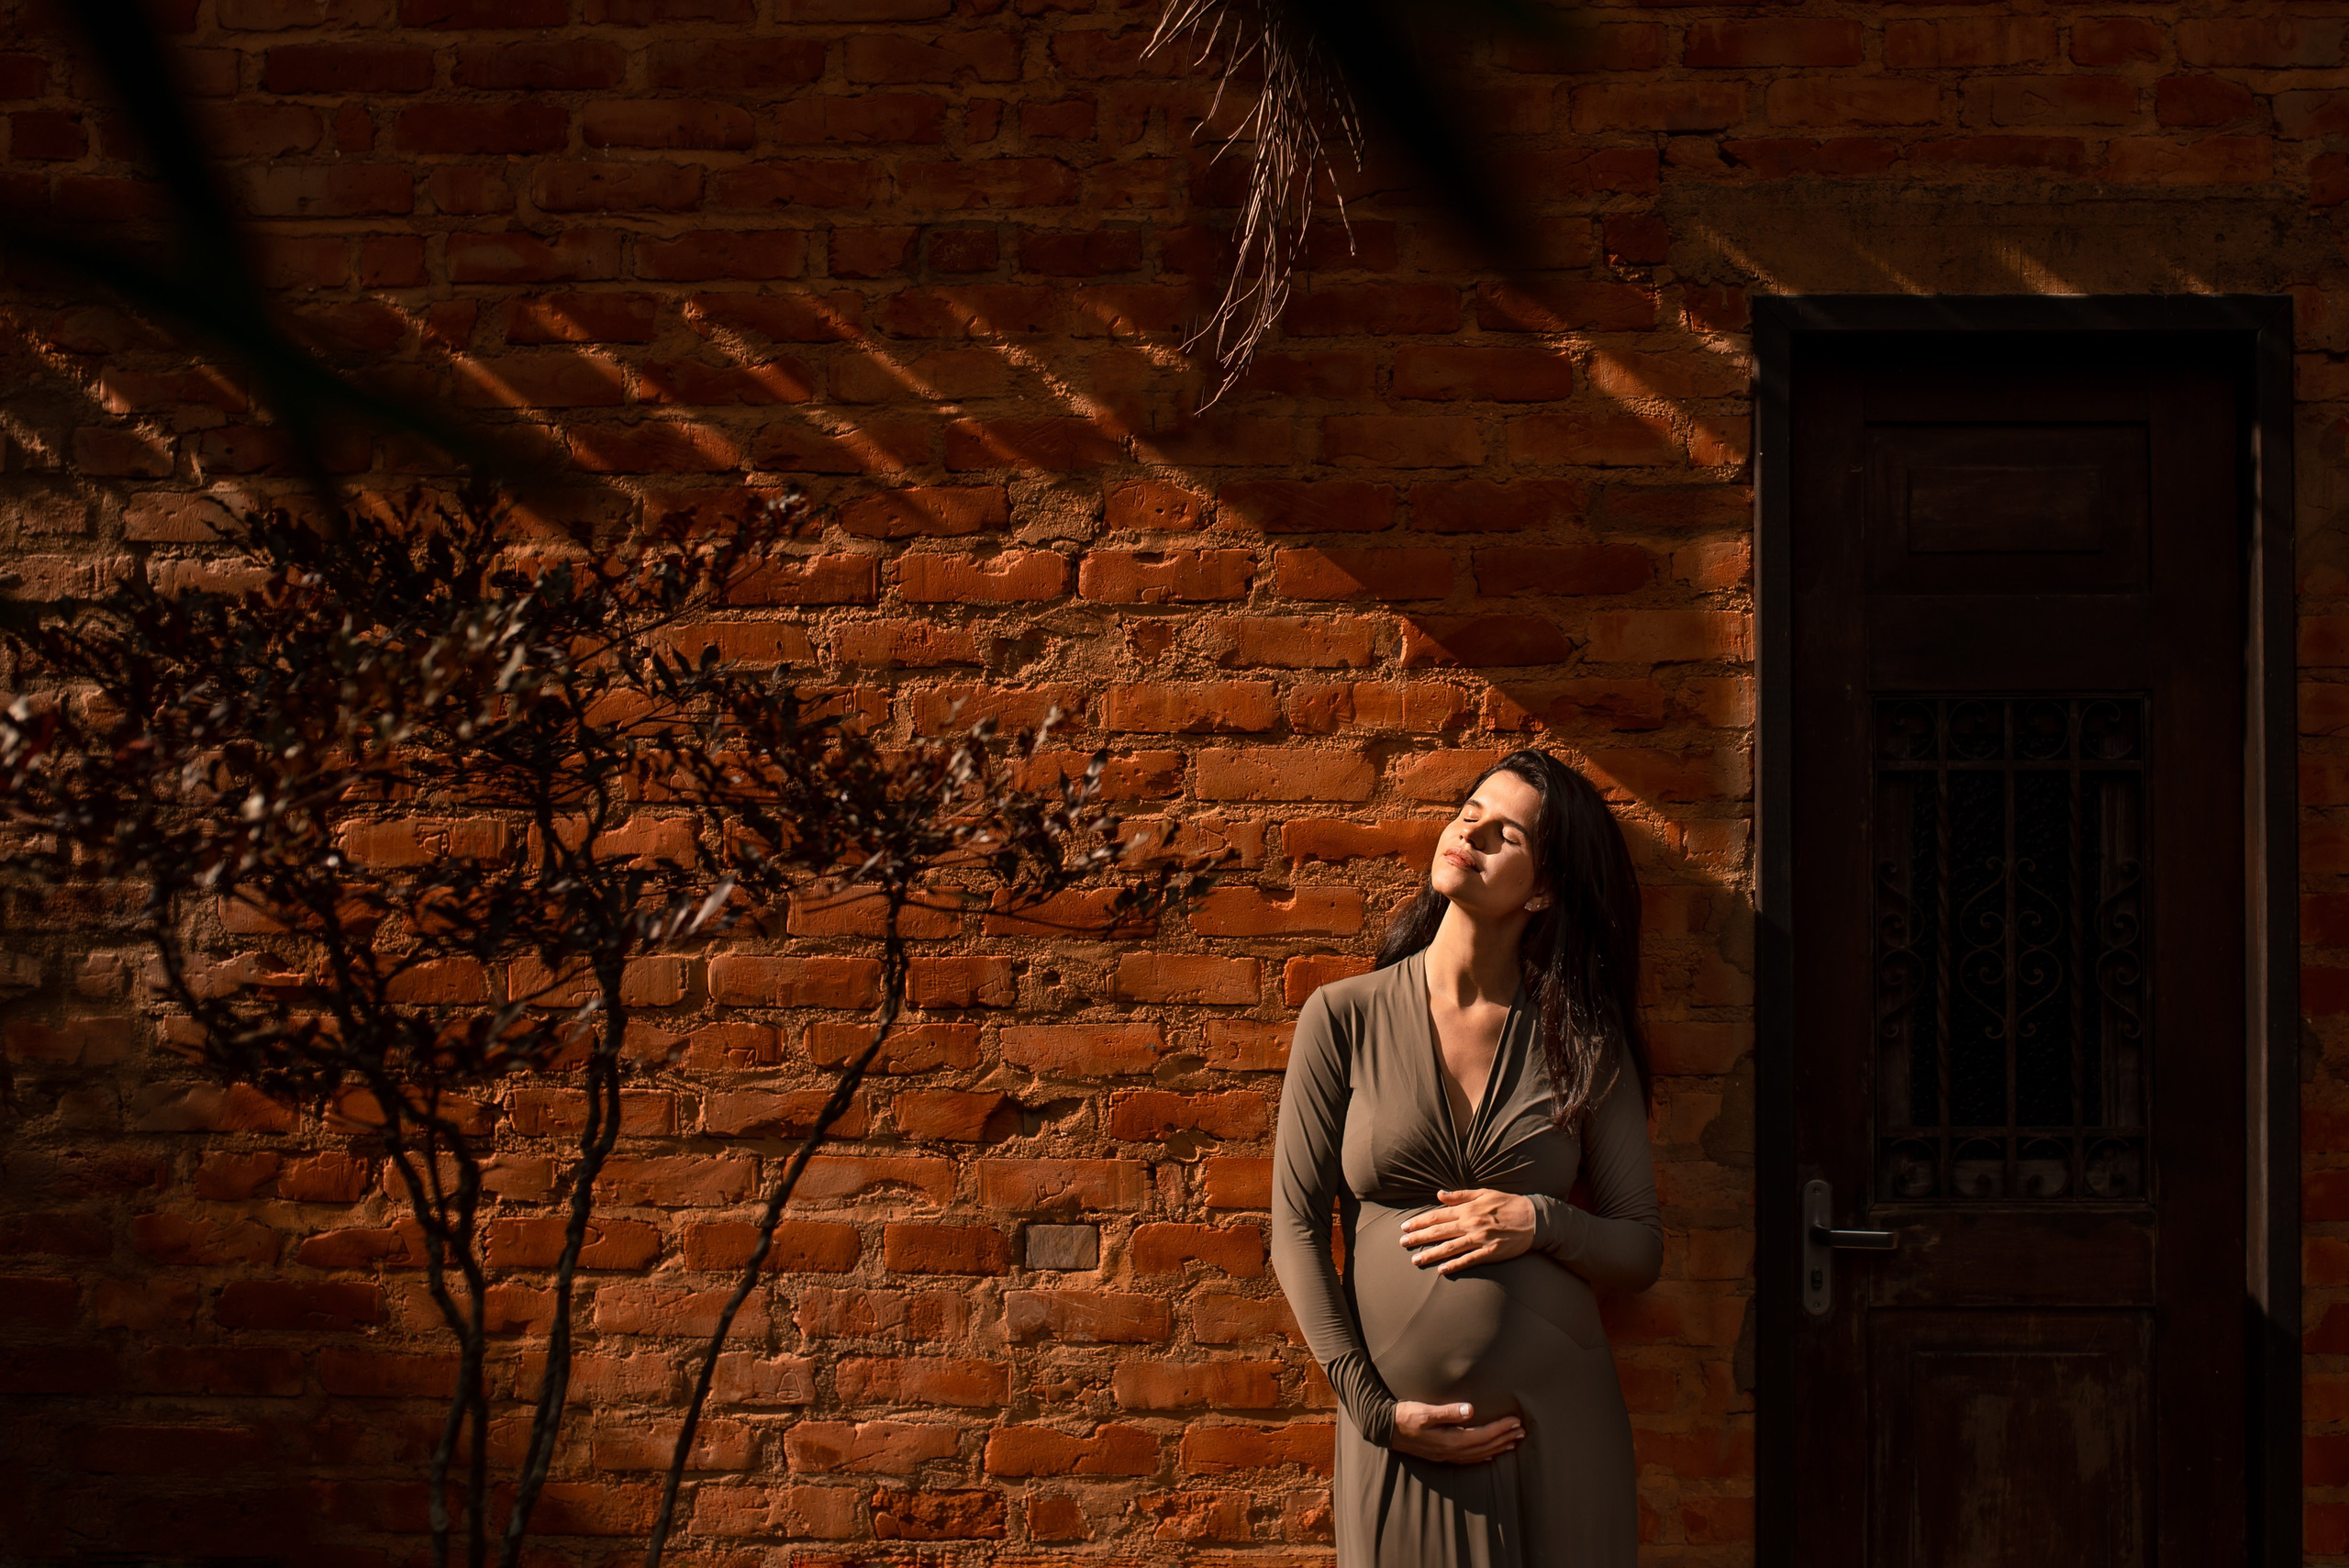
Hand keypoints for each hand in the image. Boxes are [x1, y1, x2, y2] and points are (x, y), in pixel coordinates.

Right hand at [1390, 1401, 1523, 1463]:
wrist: (1385, 1429)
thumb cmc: (1404, 1416)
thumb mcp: (1424, 1411)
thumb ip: (1447, 1412)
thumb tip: (1470, 1410)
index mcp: (1450, 1440)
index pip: (1482, 1435)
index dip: (1500, 1429)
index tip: (1515, 1421)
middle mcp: (1451, 1451)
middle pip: (1485, 1447)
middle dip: (1504, 1438)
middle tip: (1522, 1431)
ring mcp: (1447, 1455)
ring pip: (1479, 1454)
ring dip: (1497, 1448)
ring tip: (1513, 1442)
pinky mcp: (1443, 1455)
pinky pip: (1469, 1458)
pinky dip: (1483, 1456)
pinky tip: (1490, 1455)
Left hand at [1397, 1188, 1535, 1273]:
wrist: (1533, 1218)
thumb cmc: (1508, 1203)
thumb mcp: (1484, 1193)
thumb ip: (1460, 1195)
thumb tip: (1439, 1195)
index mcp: (1468, 1209)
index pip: (1437, 1215)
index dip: (1420, 1221)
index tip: (1405, 1226)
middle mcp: (1471, 1224)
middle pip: (1439, 1232)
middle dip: (1418, 1238)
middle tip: (1402, 1243)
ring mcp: (1480, 1239)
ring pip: (1450, 1248)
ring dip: (1431, 1254)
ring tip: (1415, 1260)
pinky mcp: (1491, 1253)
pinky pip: (1469, 1260)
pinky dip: (1455, 1265)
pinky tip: (1442, 1270)